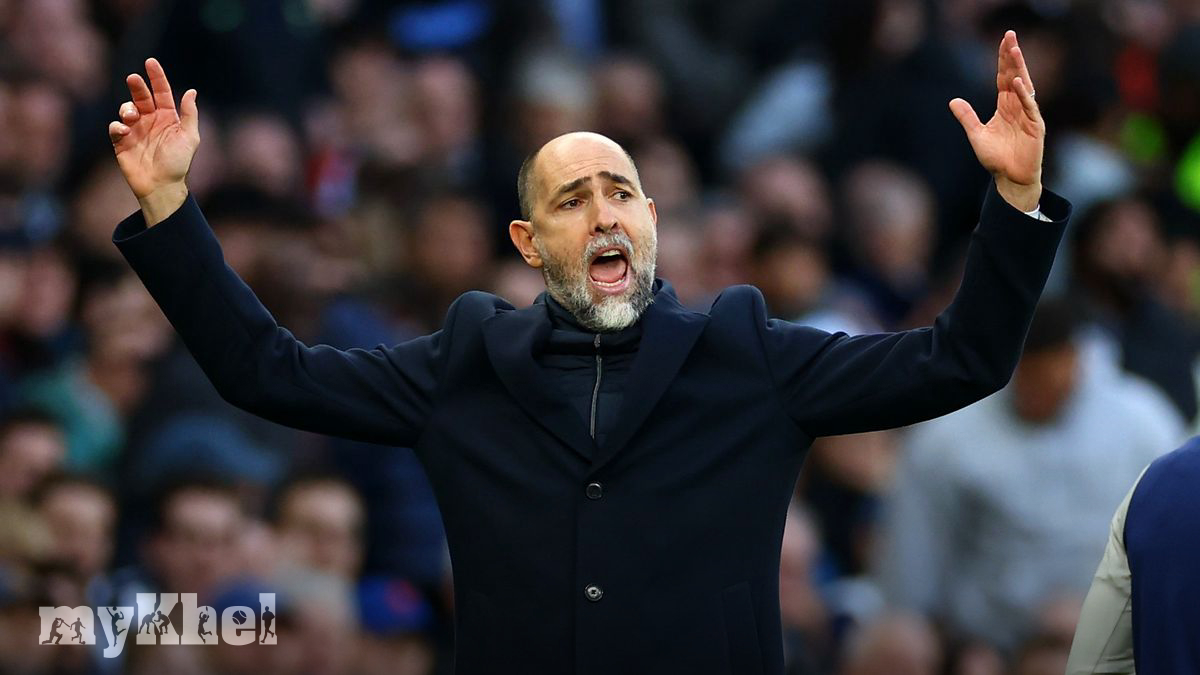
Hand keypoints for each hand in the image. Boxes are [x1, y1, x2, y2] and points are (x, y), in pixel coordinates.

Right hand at [108, 58, 198, 225]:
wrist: (162, 186)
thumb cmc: (179, 163)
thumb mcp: (189, 137)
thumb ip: (189, 114)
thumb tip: (191, 91)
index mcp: (168, 117)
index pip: (161, 92)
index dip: (156, 77)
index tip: (150, 62)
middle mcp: (151, 121)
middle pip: (141, 96)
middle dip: (137, 86)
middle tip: (133, 78)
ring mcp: (135, 130)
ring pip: (126, 108)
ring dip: (127, 108)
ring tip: (132, 117)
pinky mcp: (121, 142)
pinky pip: (115, 127)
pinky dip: (117, 126)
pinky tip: (124, 131)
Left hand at [950, 30, 1043, 211]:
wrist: (1010, 178)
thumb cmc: (996, 159)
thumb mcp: (976, 135)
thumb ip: (967, 117)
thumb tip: (953, 101)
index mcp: (1005, 106)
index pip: (1004, 77)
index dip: (1003, 60)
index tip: (1003, 41)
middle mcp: (1018, 106)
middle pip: (1015, 75)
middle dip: (1012, 56)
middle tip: (1010, 35)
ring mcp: (1028, 115)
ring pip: (1024, 86)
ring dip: (1019, 68)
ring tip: (1014, 50)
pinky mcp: (1034, 126)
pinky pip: (1029, 107)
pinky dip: (1023, 94)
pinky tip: (1017, 82)